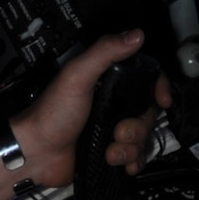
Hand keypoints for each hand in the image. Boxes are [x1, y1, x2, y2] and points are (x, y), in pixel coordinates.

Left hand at [13, 29, 173, 185]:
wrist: (36, 154)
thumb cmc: (51, 114)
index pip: (145, 79)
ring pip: (142, 137)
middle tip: (118, 132)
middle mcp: (112, 103)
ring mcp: (111, 127)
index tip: (162, 101)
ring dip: (131, 148)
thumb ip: (105, 52)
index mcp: (107, 82)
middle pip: (147, 113)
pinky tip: (123, 164)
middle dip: (138, 128)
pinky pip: (135, 155)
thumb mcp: (77, 76)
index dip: (158, 88)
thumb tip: (135, 35)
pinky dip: (133, 161)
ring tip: (111, 152)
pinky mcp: (109, 149)